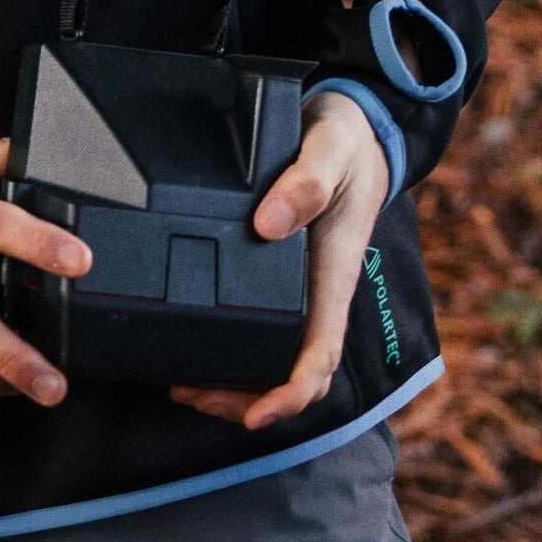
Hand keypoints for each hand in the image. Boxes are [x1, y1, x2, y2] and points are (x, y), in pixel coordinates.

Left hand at [170, 89, 390, 432]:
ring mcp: (304, 288)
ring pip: (279, 359)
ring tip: (184, 385)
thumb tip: (269, 224)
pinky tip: (197, 348)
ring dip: (237, 385)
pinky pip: (268, 330)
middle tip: (191, 395)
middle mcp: (319, 290)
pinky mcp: (286, 276)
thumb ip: (306, 183)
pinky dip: (235, 352)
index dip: (290, 392)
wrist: (357, 127)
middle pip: (295, 372)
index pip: (320, 353)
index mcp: (333, 272)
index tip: (256, 414)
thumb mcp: (330, 149)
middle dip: (248, 400)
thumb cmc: (347, 142)